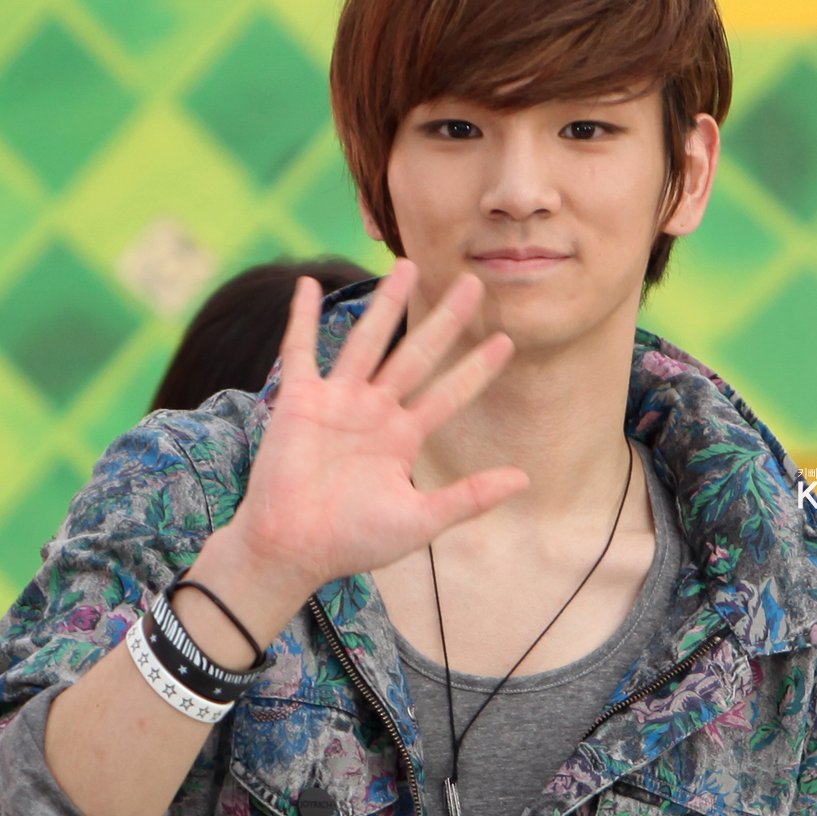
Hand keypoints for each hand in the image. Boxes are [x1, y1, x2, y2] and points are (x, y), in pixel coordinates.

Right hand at [222, 259, 524, 594]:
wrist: (292, 550)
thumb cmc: (352, 542)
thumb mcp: (420, 521)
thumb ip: (469, 498)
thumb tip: (524, 478)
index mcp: (403, 439)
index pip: (449, 394)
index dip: (476, 369)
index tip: (506, 342)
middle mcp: (374, 413)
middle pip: (416, 355)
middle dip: (445, 320)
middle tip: (474, 283)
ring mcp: (337, 403)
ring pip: (368, 341)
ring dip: (386, 304)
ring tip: (409, 266)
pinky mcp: (299, 401)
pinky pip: (301, 350)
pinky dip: (302, 318)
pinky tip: (306, 284)